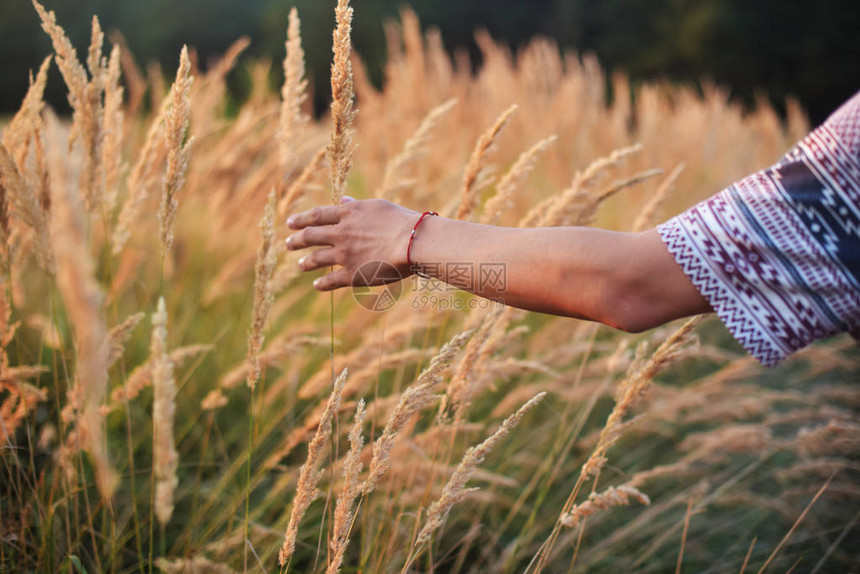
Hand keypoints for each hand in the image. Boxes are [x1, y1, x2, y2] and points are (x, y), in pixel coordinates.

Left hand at [286, 197, 418, 290]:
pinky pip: (331, 281)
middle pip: (310, 236)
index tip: (290, 223)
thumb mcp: (377, 207)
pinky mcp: (352, 274)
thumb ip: (357, 206)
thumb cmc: (401, 221)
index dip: (301, 219)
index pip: (316, 215)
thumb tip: (343, 201)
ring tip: (300, 264)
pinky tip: (316, 285)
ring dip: (305, 262)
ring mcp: (344, 255)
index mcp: (347, 215)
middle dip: (296, 240)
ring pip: (316, 259)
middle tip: (288, 243)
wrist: (412, 242)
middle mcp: (341, 234)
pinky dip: (322, 284)